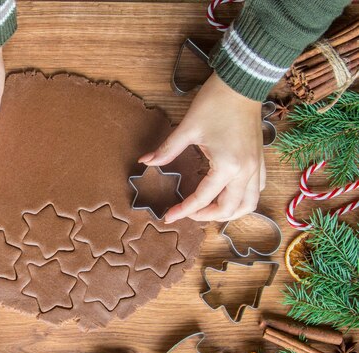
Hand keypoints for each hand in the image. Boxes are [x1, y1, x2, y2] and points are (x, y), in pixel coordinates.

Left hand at [139, 72, 264, 222]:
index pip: (203, 199)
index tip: (168, 216)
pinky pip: (257, 189)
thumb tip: (145, 161)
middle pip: (229, 209)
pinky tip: (229, 196)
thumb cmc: (215, 103)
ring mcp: (256, 166)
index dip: (184, 210)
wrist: (241, 83)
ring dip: (229, 212)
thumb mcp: (187, 128)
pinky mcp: (260, 159)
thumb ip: (166, 150)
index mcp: (227, 166)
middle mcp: (245, 171)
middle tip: (187, 212)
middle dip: (206, 216)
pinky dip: (243, 199)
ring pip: (248, 204)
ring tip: (208, 210)